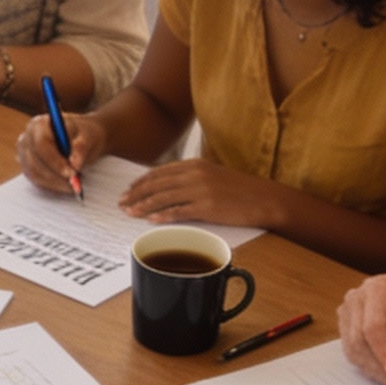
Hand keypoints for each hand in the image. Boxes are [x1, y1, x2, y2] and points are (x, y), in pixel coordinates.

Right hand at [16, 109, 108, 194]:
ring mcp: (24, 154)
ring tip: (75, 183)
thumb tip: (75, 164)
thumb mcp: (88, 136)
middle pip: (35, 161)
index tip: (71, 173)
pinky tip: (67, 184)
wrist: (80, 138)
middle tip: (75, 184)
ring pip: (34, 174)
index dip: (55, 161)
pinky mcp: (27, 167)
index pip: (41, 144)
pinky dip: (52, 185)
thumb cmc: (82, 134)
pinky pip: (36, 180)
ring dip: (55, 182)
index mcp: (39, 124)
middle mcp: (26, 138)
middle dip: (56, 175)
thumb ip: (81, 148)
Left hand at [119, 158, 283, 227]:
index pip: (159, 172)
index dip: (141, 182)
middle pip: (157, 184)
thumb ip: (191, 177)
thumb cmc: (239, 190)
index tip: (128, 191)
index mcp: (195, 164)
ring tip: (130, 213)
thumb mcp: (213, 175)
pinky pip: (180, 211)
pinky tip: (151, 220)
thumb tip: (168, 186)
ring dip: (144, 205)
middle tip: (121, 204)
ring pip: (164, 197)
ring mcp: (201, 190)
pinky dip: (163, 215)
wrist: (264, 198)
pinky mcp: (208, 206)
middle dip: (136, 194)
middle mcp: (195, 174)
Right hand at [338, 271, 385, 384]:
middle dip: (379, 365)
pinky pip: (351, 351)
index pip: (373, 326)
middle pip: (359, 339)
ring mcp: (348, 311)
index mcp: (378, 288)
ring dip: (373, 368)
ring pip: (352, 349)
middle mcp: (357, 297)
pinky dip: (368, 365)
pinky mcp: (347, 325)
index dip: (384, 354)